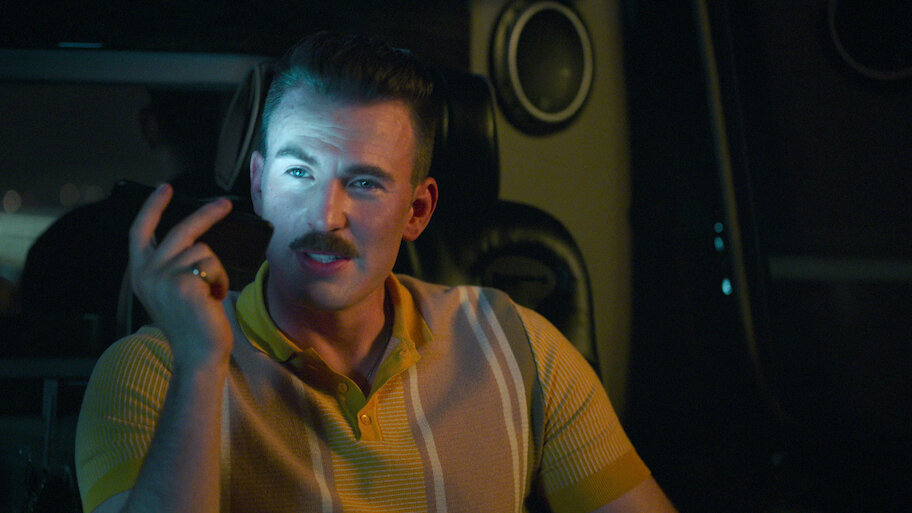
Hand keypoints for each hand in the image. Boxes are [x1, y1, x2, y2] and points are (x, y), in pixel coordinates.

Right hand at [128, 183, 234, 369]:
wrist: (198, 353)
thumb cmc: (192, 323)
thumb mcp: (172, 290)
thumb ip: (171, 266)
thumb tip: (194, 241)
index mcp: (141, 274)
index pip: (139, 232)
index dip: (152, 208)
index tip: (164, 188)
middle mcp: (148, 274)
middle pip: (180, 230)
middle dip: (206, 214)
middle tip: (226, 203)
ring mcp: (164, 277)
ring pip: (203, 251)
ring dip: (216, 271)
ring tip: (211, 294)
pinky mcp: (184, 282)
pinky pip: (213, 265)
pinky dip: (221, 280)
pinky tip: (214, 299)